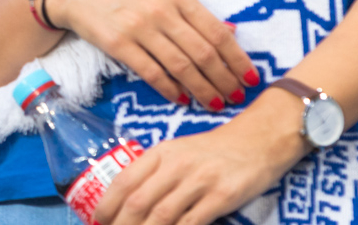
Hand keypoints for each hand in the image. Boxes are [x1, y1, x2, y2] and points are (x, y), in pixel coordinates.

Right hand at [44, 0, 256, 111]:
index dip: (237, 58)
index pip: (217, 31)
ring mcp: (139, 28)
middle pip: (203, 53)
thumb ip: (190, 10)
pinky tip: (182, 99)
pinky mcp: (118, 45)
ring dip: (202, 89)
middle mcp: (161, 10)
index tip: (250, 77)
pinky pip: (152, 73)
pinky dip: (170, 89)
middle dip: (224, 79)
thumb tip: (228, 31)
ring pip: (181, 67)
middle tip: (236, 97)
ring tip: (215, 103)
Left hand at [93, 107, 307, 224]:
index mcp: (162, 152)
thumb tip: (128, 204)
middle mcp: (177, 164)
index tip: (98, 221)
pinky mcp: (222, 196)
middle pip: (139, 202)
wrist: (258, 140)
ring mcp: (200, 180)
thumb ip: (156, 173)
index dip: (108, 205)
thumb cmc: (214, 151)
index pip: (125, 180)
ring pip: (161, 216)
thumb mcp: (180, 152)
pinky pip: (192, 223)